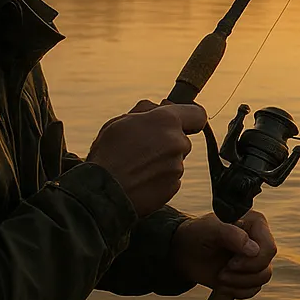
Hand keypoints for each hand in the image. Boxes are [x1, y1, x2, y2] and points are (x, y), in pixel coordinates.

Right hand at [86, 99, 206, 216]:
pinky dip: (159, 178)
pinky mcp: (174, 187)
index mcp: (166, 120)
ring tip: (135, 166)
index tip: (185, 121)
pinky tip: (139, 180)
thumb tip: (160, 105)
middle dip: (167, 141)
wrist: (101, 194)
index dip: (191, 117)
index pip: (198, 114)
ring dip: (161, 160)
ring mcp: (177, 166)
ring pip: (175, 159)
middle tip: (141, 147)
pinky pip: (170, 178)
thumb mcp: (120, 122)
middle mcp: (177, 142)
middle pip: (182, 139)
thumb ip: (145, 110)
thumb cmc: (107, 154)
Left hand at [171, 210, 276, 298]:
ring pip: (261, 279)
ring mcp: (255, 258)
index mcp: (255, 223)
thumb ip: (231, 234)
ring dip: (238, 283)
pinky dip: (236, 291)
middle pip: (266, 267)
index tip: (231, 263)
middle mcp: (259, 240)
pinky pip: (253, 289)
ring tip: (220, 276)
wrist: (186, 252)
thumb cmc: (197, 235)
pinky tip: (222, 284)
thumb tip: (254, 250)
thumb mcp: (209, 230)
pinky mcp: (249, 274)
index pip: (268, 248)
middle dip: (242, 275)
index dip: (252, 261)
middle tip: (222, 271)